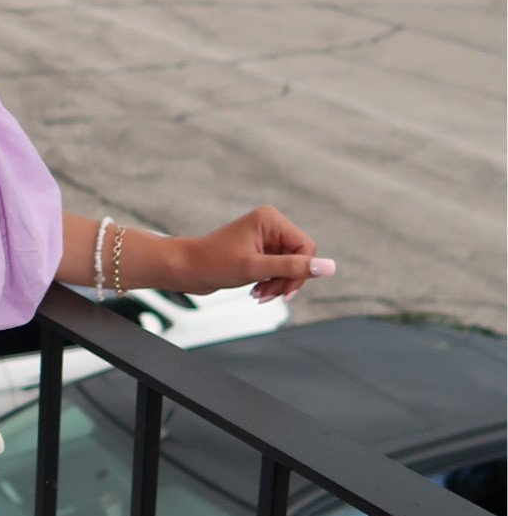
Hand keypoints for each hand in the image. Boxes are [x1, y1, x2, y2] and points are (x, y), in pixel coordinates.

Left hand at [172, 206, 334, 304]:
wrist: (183, 268)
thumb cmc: (212, 264)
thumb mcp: (255, 268)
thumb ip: (293, 268)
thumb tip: (331, 267)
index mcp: (271, 219)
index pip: (307, 248)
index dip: (300, 272)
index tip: (283, 293)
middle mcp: (270, 224)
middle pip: (301, 258)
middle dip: (286, 280)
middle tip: (266, 296)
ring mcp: (265, 238)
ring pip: (290, 266)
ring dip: (278, 285)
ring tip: (258, 296)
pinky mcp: (259, 251)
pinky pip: (278, 269)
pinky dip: (271, 283)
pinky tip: (256, 292)